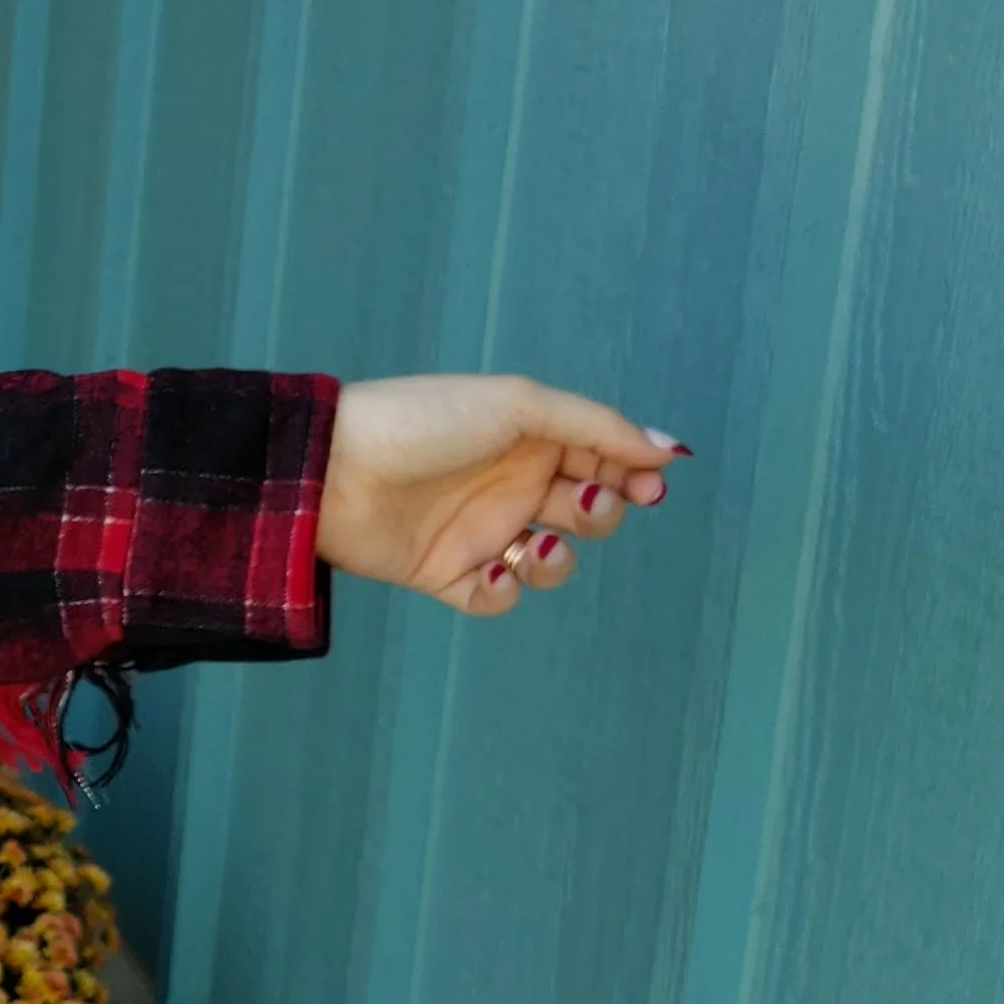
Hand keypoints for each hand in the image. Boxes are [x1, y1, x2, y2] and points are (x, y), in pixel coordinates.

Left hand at [319, 376, 679, 616]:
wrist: (334, 470)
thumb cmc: (424, 422)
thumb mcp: (519, 405)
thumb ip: (597, 427)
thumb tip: (669, 449)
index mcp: (529, 437)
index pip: (600, 458)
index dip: (632, 473)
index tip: (649, 484)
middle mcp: (508, 482)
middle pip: (585, 510)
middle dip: (601, 512)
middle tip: (586, 502)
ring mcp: (478, 530)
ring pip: (548, 561)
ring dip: (558, 561)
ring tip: (537, 546)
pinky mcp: (445, 573)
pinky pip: (496, 597)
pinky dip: (506, 592)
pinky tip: (496, 572)